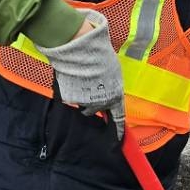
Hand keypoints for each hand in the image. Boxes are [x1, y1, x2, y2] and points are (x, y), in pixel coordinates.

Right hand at [43, 9, 123, 138]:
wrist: (81, 50)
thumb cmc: (100, 57)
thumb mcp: (113, 72)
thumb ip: (111, 86)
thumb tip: (108, 88)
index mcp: (115, 97)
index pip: (118, 119)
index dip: (118, 130)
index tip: (118, 139)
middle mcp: (101, 103)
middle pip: (95, 110)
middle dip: (92, 102)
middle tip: (89, 88)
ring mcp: (85, 102)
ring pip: (82, 104)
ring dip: (81, 95)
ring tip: (80, 78)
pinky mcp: (70, 98)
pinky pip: (70, 97)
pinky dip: (70, 90)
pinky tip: (72, 77)